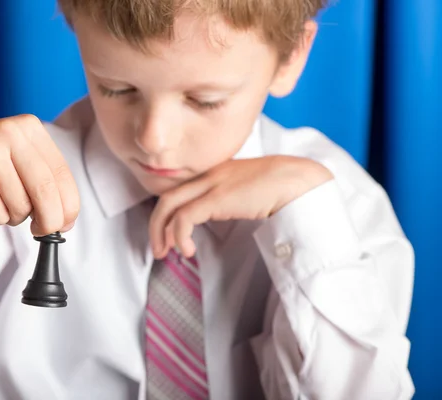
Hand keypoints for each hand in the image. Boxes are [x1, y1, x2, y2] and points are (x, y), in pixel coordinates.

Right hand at [0, 114, 79, 235]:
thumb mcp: (17, 156)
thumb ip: (44, 180)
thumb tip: (66, 219)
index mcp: (28, 127)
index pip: (61, 174)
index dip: (69, 205)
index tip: (66, 222)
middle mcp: (9, 134)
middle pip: (46, 192)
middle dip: (50, 220)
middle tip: (43, 231)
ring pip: (22, 207)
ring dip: (12, 215)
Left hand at [149, 156, 333, 257]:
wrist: (299, 181)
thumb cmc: (282, 188)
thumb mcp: (248, 191)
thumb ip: (231, 199)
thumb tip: (223, 216)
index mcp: (215, 173)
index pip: (179, 191)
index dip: (167, 215)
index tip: (167, 237)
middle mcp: (209, 175)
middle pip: (167, 198)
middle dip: (156, 226)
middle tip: (159, 249)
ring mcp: (212, 184)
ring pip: (169, 205)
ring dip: (162, 232)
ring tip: (167, 253)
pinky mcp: (218, 198)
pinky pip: (185, 217)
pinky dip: (179, 235)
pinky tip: (188, 250)